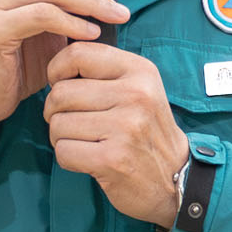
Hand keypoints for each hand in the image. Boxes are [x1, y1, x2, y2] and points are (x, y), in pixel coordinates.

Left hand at [43, 41, 190, 228]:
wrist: (177, 177)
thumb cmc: (145, 131)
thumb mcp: (138, 88)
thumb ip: (104, 71)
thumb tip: (56, 63)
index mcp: (140, 71)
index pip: (78, 54)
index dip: (57, 70)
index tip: (60, 85)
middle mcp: (135, 95)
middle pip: (61, 93)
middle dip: (55, 111)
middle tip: (73, 122)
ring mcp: (125, 127)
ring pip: (57, 123)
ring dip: (61, 137)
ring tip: (86, 142)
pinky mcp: (113, 159)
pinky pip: (63, 151)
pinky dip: (68, 158)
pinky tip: (89, 159)